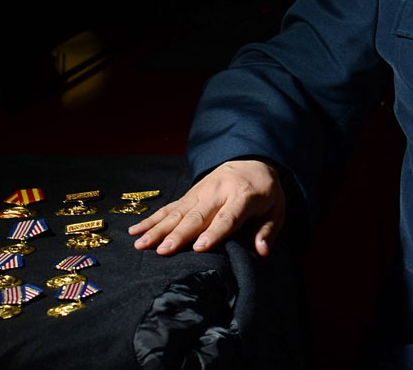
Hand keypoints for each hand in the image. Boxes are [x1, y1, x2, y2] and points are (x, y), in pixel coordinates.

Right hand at [128, 159, 284, 256]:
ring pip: (178, 212)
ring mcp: (200, 192)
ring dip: (158, 228)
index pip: (227, 217)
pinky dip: (152, 219)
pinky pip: (169, 207)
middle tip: (163, 251)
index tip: (198, 248)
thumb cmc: (265, 191)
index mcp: (242, 197)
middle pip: (197, 216)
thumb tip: (262, 252)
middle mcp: (218, 193)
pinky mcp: (190, 194)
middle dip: (179, 234)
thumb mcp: (277, 208)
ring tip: (141, 244)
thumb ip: (269, 230)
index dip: (213, 233)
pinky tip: (135, 230)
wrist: (251, 160)